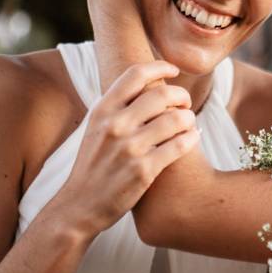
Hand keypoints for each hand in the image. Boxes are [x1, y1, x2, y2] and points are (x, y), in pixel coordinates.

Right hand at [51, 61, 199, 237]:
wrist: (79, 206)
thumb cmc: (93, 164)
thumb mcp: (96, 128)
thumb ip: (118, 106)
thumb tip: (147, 81)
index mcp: (102, 110)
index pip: (135, 74)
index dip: (160, 66)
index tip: (173, 69)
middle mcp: (115, 125)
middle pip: (163, 94)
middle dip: (181, 96)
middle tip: (185, 103)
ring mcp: (129, 148)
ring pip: (176, 119)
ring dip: (189, 118)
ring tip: (189, 123)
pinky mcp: (143, 171)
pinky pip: (179, 145)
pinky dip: (192, 138)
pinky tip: (193, 138)